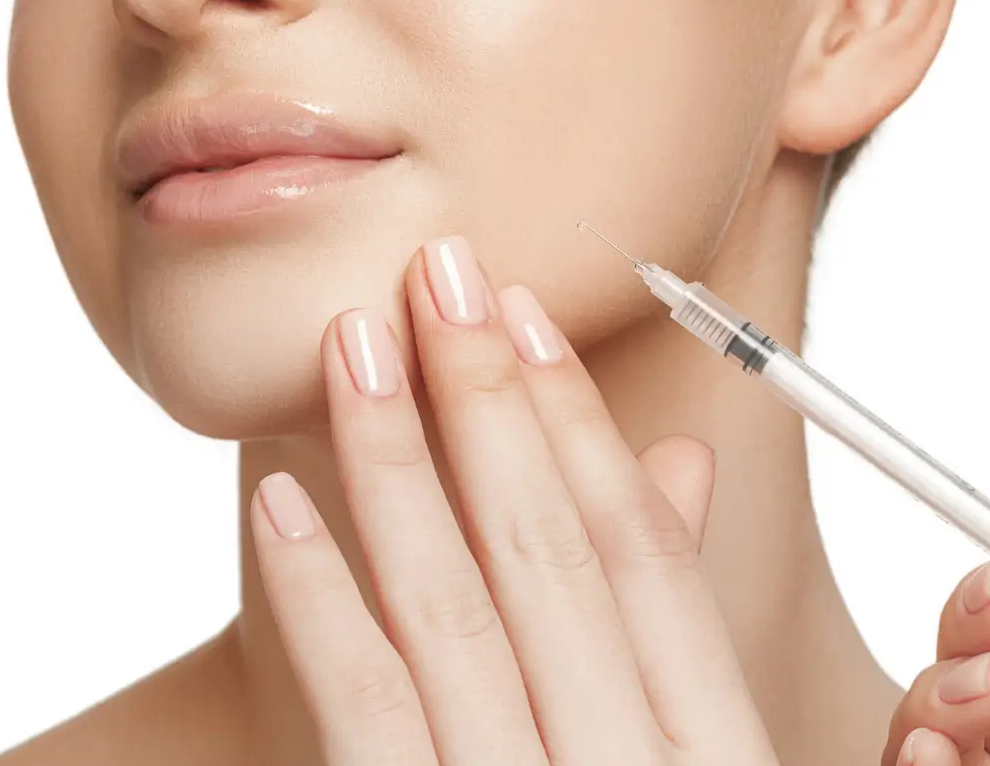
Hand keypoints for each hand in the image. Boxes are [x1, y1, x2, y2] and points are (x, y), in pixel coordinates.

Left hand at [248, 237, 779, 764]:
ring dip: (397, 461)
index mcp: (715, 748)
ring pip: (449, 607)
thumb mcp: (711, 754)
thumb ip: (684, 627)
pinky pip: (362, 706)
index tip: (524, 311)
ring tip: (354, 341)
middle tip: (438, 271)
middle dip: (488, 397)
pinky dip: (315, 599)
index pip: (645, 552)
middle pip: (548, 552)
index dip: (579, 420)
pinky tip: (274, 503)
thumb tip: (682, 456)